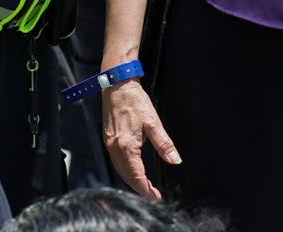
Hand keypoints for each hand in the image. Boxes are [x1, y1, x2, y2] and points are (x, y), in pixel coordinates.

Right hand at [102, 79, 180, 198]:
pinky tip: (132, 170)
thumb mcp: (153, 122)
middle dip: (139, 188)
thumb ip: (164, 144)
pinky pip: (116, 161)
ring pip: (119, 169)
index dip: (146, 189)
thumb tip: (175, 160)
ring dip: (131, 180)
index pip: (136, 175)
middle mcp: (114, 147)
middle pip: (126, 176)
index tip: (156, 197)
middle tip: (152, 195)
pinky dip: (124, 170)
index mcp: (126, 146)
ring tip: (144, 186)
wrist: (117, 84)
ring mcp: (108, 143)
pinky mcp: (107, 138)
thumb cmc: (134, 101)